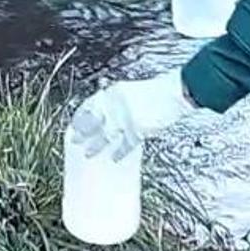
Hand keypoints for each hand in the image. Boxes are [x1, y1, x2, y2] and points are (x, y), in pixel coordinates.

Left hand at [68, 68, 197, 161]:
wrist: (176, 92)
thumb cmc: (155, 92)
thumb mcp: (129, 92)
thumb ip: (115, 102)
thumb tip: (103, 115)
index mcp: (113, 92)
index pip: (89, 104)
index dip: (80, 116)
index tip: (74, 124)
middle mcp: (116, 103)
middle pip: (93, 120)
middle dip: (83, 132)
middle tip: (74, 141)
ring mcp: (126, 117)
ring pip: (106, 134)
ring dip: (96, 145)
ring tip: (87, 154)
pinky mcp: (138, 128)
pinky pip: (126, 144)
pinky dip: (120, 152)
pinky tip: (114, 159)